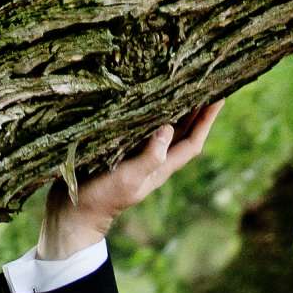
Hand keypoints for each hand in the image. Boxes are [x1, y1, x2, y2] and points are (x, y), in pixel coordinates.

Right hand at [38, 100, 224, 257]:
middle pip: (184, 132)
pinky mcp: (121, 147)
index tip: (219, 97)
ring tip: (187, 82)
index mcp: (161, 167)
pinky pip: (144, 125)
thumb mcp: (128, 179)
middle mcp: (154, 158)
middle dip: (197, 109)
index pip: (192, 142)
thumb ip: (148, 158)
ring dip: (178, 107)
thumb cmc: (101, 197)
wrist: (74, 211)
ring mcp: (138, 153)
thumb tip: (168, 130)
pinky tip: (150, 95)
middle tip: (209, 80)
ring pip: (166, 126)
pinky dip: (152, 110)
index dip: (206, 121)